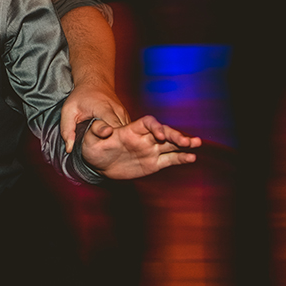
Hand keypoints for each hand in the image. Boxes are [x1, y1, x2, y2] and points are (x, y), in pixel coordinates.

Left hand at [61, 78, 129, 153]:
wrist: (95, 82)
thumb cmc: (80, 96)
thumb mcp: (68, 110)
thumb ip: (67, 129)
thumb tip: (69, 148)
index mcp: (103, 108)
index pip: (110, 126)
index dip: (108, 138)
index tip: (103, 147)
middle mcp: (117, 111)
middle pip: (121, 134)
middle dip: (114, 145)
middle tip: (106, 156)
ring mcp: (124, 115)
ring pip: (126, 134)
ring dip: (119, 144)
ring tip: (110, 154)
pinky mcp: (126, 118)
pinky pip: (126, 132)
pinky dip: (121, 140)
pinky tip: (114, 147)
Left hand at [81, 115, 200, 179]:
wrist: (96, 162)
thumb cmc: (92, 145)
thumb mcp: (89, 137)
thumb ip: (96, 130)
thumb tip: (105, 129)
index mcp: (130, 130)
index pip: (147, 123)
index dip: (155, 126)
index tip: (158, 135)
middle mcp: (144, 138)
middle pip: (163, 132)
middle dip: (175, 135)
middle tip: (187, 141)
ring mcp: (150, 150)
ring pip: (170, 145)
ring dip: (183, 143)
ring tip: (196, 144)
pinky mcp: (153, 163)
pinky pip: (169, 159)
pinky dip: (181, 158)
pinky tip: (192, 158)